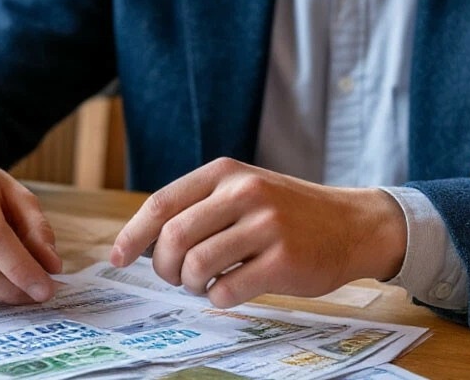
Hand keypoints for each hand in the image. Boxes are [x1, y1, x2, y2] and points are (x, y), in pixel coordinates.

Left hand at [110, 157, 405, 307]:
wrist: (351, 223)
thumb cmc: (288, 211)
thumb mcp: (244, 188)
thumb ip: (201, 205)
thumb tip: (146, 242)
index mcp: (226, 172)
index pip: (163, 203)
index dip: (133, 234)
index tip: (117, 258)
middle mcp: (243, 192)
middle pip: (174, 237)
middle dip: (163, 267)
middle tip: (175, 277)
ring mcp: (265, 225)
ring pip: (197, 265)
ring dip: (191, 285)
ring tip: (204, 283)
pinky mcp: (283, 260)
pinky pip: (227, 290)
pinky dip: (218, 298)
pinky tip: (230, 290)